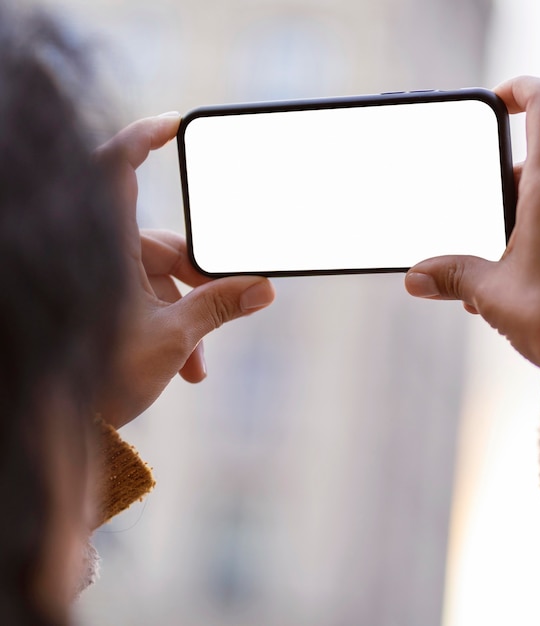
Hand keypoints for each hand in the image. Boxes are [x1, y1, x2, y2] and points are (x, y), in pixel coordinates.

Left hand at [95, 114, 274, 427]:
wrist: (63, 425)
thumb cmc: (101, 377)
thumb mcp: (171, 339)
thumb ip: (219, 307)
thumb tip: (264, 289)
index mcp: (106, 249)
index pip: (116, 171)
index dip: (142, 138)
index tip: (175, 126)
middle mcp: (103, 258)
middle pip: (167, 247)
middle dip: (202, 282)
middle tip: (236, 303)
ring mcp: (105, 284)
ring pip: (162, 282)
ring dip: (190, 316)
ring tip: (200, 361)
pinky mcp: (109, 306)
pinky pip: (149, 302)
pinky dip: (172, 326)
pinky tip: (187, 366)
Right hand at [405, 76, 539, 367]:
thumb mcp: (492, 292)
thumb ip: (452, 275)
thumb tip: (416, 277)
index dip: (521, 89)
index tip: (499, 101)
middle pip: (536, 165)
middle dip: (502, 198)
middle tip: (482, 240)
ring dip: (521, 225)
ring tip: (500, 272)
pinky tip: (524, 281)